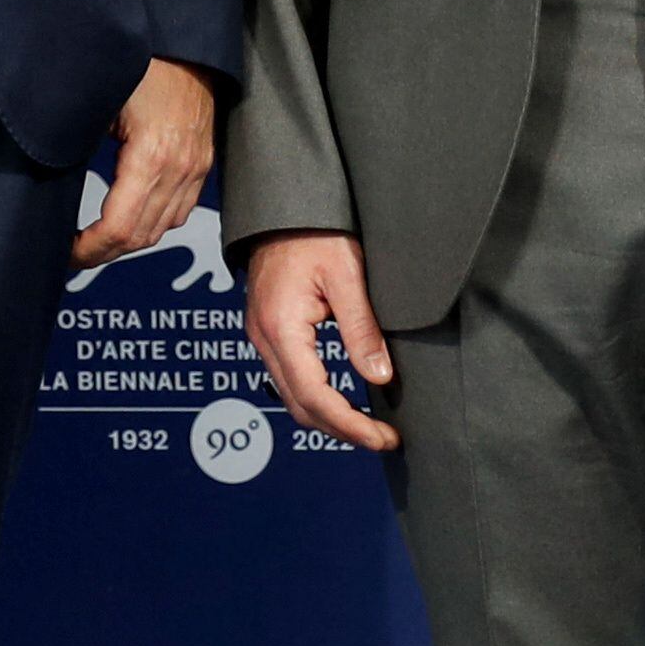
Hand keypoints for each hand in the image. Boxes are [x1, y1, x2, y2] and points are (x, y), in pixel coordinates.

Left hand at [70, 58, 218, 269]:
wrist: (186, 45)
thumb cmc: (141, 64)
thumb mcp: (99, 102)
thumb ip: (76, 139)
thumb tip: (46, 171)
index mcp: (151, 156)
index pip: (119, 228)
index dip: (89, 249)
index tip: (66, 251)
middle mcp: (179, 170)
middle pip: (142, 236)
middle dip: (104, 252)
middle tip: (73, 254)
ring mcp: (195, 169)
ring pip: (162, 228)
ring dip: (128, 241)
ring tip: (95, 241)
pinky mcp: (201, 165)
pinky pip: (178, 211)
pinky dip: (153, 223)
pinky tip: (128, 218)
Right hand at [239, 229, 396, 452]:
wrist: (283, 207)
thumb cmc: (313, 232)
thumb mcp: (346, 275)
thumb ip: (361, 328)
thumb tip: (379, 376)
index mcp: (281, 327)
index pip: (315, 396)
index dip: (351, 425)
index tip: (383, 437)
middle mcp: (264, 337)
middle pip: (300, 406)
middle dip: (342, 430)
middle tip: (383, 438)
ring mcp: (261, 335)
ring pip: (291, 398)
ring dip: (329, 419)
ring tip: (368, 426)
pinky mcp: (268, 331)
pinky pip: (288, 379)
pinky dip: (316, 400)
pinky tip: (342, 400)